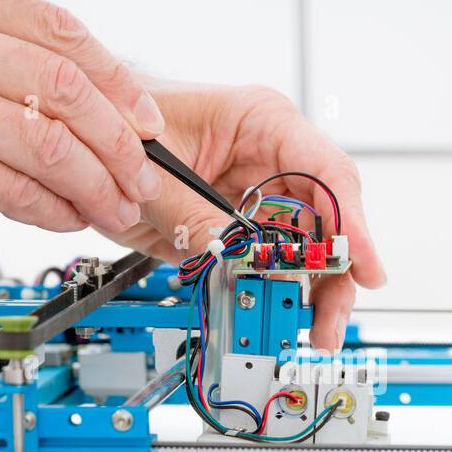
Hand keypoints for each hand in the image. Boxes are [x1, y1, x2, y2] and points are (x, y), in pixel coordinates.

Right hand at [0, 0, 163, 236]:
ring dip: (93, 183)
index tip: (145, 121)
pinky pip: (9, 184)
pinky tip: (63, 216)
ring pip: (46, 137)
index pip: (60, 30)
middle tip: (139, 176)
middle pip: (65, 83)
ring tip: (111, 206)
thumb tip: (79, 107)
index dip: (118, 82)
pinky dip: (49, 207)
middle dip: (118, 141)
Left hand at [111, 82, 385, 349]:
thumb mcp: (152, 172)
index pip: (326, 173)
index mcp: (261, 122)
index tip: (363, 266)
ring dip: (312, 292)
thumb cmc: (120, 127)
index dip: (352, 224)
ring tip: (314, 329)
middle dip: (335, 273)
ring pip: (306, 249)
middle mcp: (271, 161)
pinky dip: (277, 293)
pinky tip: (278, 315)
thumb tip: (234, 257)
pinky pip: (272, 265)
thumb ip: (195, 216)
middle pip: (326, 220)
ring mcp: (259, 197)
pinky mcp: (240, 229)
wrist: (88, 143)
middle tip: (332, 317)